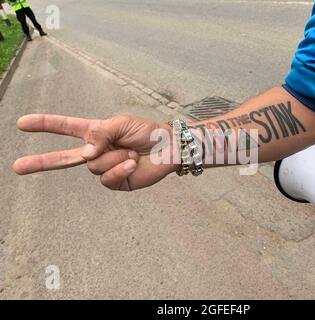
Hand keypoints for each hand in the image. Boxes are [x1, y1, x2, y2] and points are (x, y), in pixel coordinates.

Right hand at [13, 114, 177, 190]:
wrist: (169, 148)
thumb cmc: (148, 132)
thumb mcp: (121, 124)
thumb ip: (99, 134)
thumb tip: (84, 155)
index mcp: (96, 133)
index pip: (66, 128)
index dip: (45, 125)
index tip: (22, 124)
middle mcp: (97, 151)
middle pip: (64, 158)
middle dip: (41, 162)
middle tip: (17, 166)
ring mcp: (106, 168)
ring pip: (94, 165)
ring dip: (115, 156)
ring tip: (130, 151)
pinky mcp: (116, 182)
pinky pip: (107, 178)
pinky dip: (120, 169)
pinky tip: (132, 163)